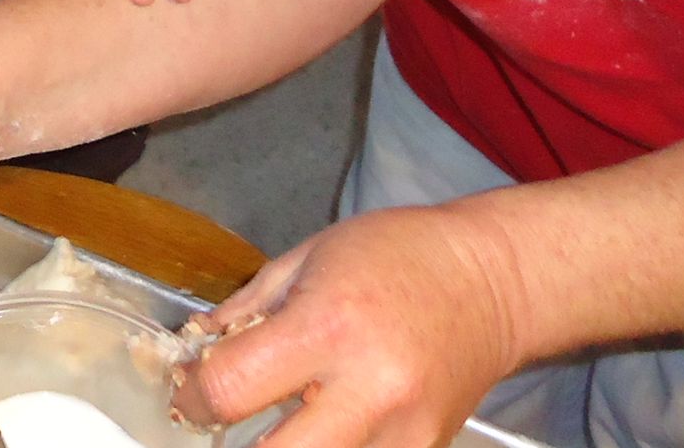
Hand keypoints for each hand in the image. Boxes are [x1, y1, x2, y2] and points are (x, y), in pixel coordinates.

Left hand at [175, 205, 525, 447]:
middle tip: (226, 418)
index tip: (191, 391)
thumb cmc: (399, 255)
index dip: (194, 397)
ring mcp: (403, 433)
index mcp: (329, 326)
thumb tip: (197, 349)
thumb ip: (248, 309)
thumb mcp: (310, 257)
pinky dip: (330, 446)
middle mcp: (369, 390)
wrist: (492, 282)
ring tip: (283, 416)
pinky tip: (326, 421)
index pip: (232, 389)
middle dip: (233, 445)